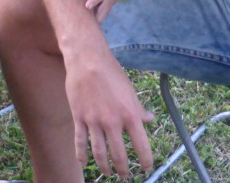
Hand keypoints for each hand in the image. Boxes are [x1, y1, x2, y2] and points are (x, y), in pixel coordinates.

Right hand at [64, 52, 154, 177]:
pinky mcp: (79, 117)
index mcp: (130, 114)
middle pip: (119, 155)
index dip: (145, 160)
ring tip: (108, 172)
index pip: (141, 145)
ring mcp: (94, 121)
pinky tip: (84, 163)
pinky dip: (81, 155)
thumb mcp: (130, 91)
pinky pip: (80, 141)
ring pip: (99, 153)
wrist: (88, 59)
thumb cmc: (112, 73)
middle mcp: (113, 121)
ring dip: (104, 166)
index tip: (146, 167)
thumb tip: (150, 119)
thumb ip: (139, 108)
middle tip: (125, 175)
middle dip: (123, 168)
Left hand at [74, 0, 120, 22]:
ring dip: (97, 19)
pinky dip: (97, 17)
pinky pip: (103, 11)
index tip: (87, 6)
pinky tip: (88, 24)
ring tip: (86, 29)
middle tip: (87, 26)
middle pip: (105, 7)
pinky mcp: (108, 2)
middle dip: (97, 16)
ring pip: (105, 12)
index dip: (95, 0)